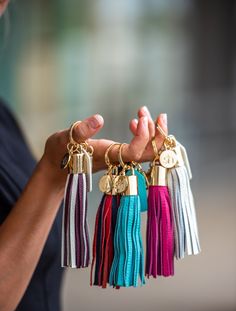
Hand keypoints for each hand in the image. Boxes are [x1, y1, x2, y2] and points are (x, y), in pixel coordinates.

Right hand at [40, 107, 167, 188]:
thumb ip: (81, 130)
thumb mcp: (65, 138)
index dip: (143, 137)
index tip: (140, 117)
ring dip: (153, 133)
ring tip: (145, 112)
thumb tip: (99, 118)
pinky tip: (135, 122)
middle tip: (160, 115)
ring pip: (146, 152)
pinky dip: (144, 134)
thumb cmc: (60, 152)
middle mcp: (117, 160)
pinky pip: (139, 148)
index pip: (134, 152)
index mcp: (106, 156)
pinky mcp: (119, 155)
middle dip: (159, 136)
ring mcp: (120, 159)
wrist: (58, 166)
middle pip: (149, 156)